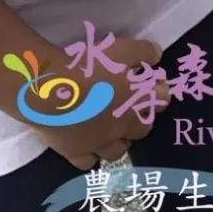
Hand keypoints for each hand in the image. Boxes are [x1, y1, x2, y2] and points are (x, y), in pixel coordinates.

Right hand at [35, 38, 167, 171]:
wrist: (50, 90)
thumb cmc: (88, 66)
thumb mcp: (122, 48)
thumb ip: (144, 52)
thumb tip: (157, 56)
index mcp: (136, 102)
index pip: (162, 100)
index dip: (161, 90)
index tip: (155, 82)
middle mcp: (122, 127)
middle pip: (142, 129)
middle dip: (143, 117)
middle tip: (133, 105)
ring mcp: (98, 144)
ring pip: (118, 150)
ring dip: (121, 140)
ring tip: (114, 127)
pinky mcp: (74, 152)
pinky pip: (88, 163)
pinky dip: (92, 156)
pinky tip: (89, 146)